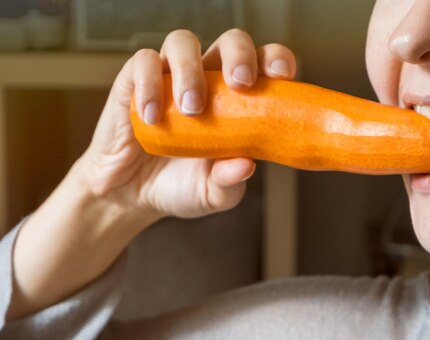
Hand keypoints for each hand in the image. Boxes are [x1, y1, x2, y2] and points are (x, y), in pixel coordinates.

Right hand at [79, 29, 296, 219]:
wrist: (133, 195)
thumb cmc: (183, 186)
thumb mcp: (213, 194)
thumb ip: (229, 182)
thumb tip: (246, 166)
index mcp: (238, 99)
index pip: (263, 63)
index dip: (276, 59)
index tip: (282, 76)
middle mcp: (207, 78)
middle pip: (230, 41)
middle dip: (239, 54)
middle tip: (241, 84)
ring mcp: (170, 76)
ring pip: (183, 43)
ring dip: (191, 71)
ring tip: (191, 110)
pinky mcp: (134, 80)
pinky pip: (143, 63)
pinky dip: (149, 85)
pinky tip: (152, 117)